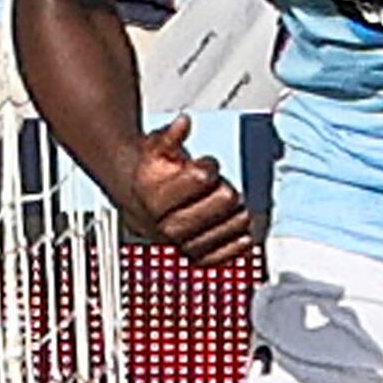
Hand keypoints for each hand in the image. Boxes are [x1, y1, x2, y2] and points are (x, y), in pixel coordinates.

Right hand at [117, 120, 259, 264]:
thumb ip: (170, 135)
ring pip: (233, 224)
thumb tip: (183, 123)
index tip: (205, 166)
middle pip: (225, 200)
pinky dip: (238, 241)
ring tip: (226, 204)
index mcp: (155, 197)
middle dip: (226, 188)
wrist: (140, 202)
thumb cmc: (151, 175)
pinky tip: (242, 231)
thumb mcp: (155, 148)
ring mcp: (183, 245)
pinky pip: (228, 253)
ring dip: (237, 211)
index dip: (209, 166)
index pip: (202, 178)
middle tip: (218, 186)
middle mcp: (168, 226)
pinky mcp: (196, 258)